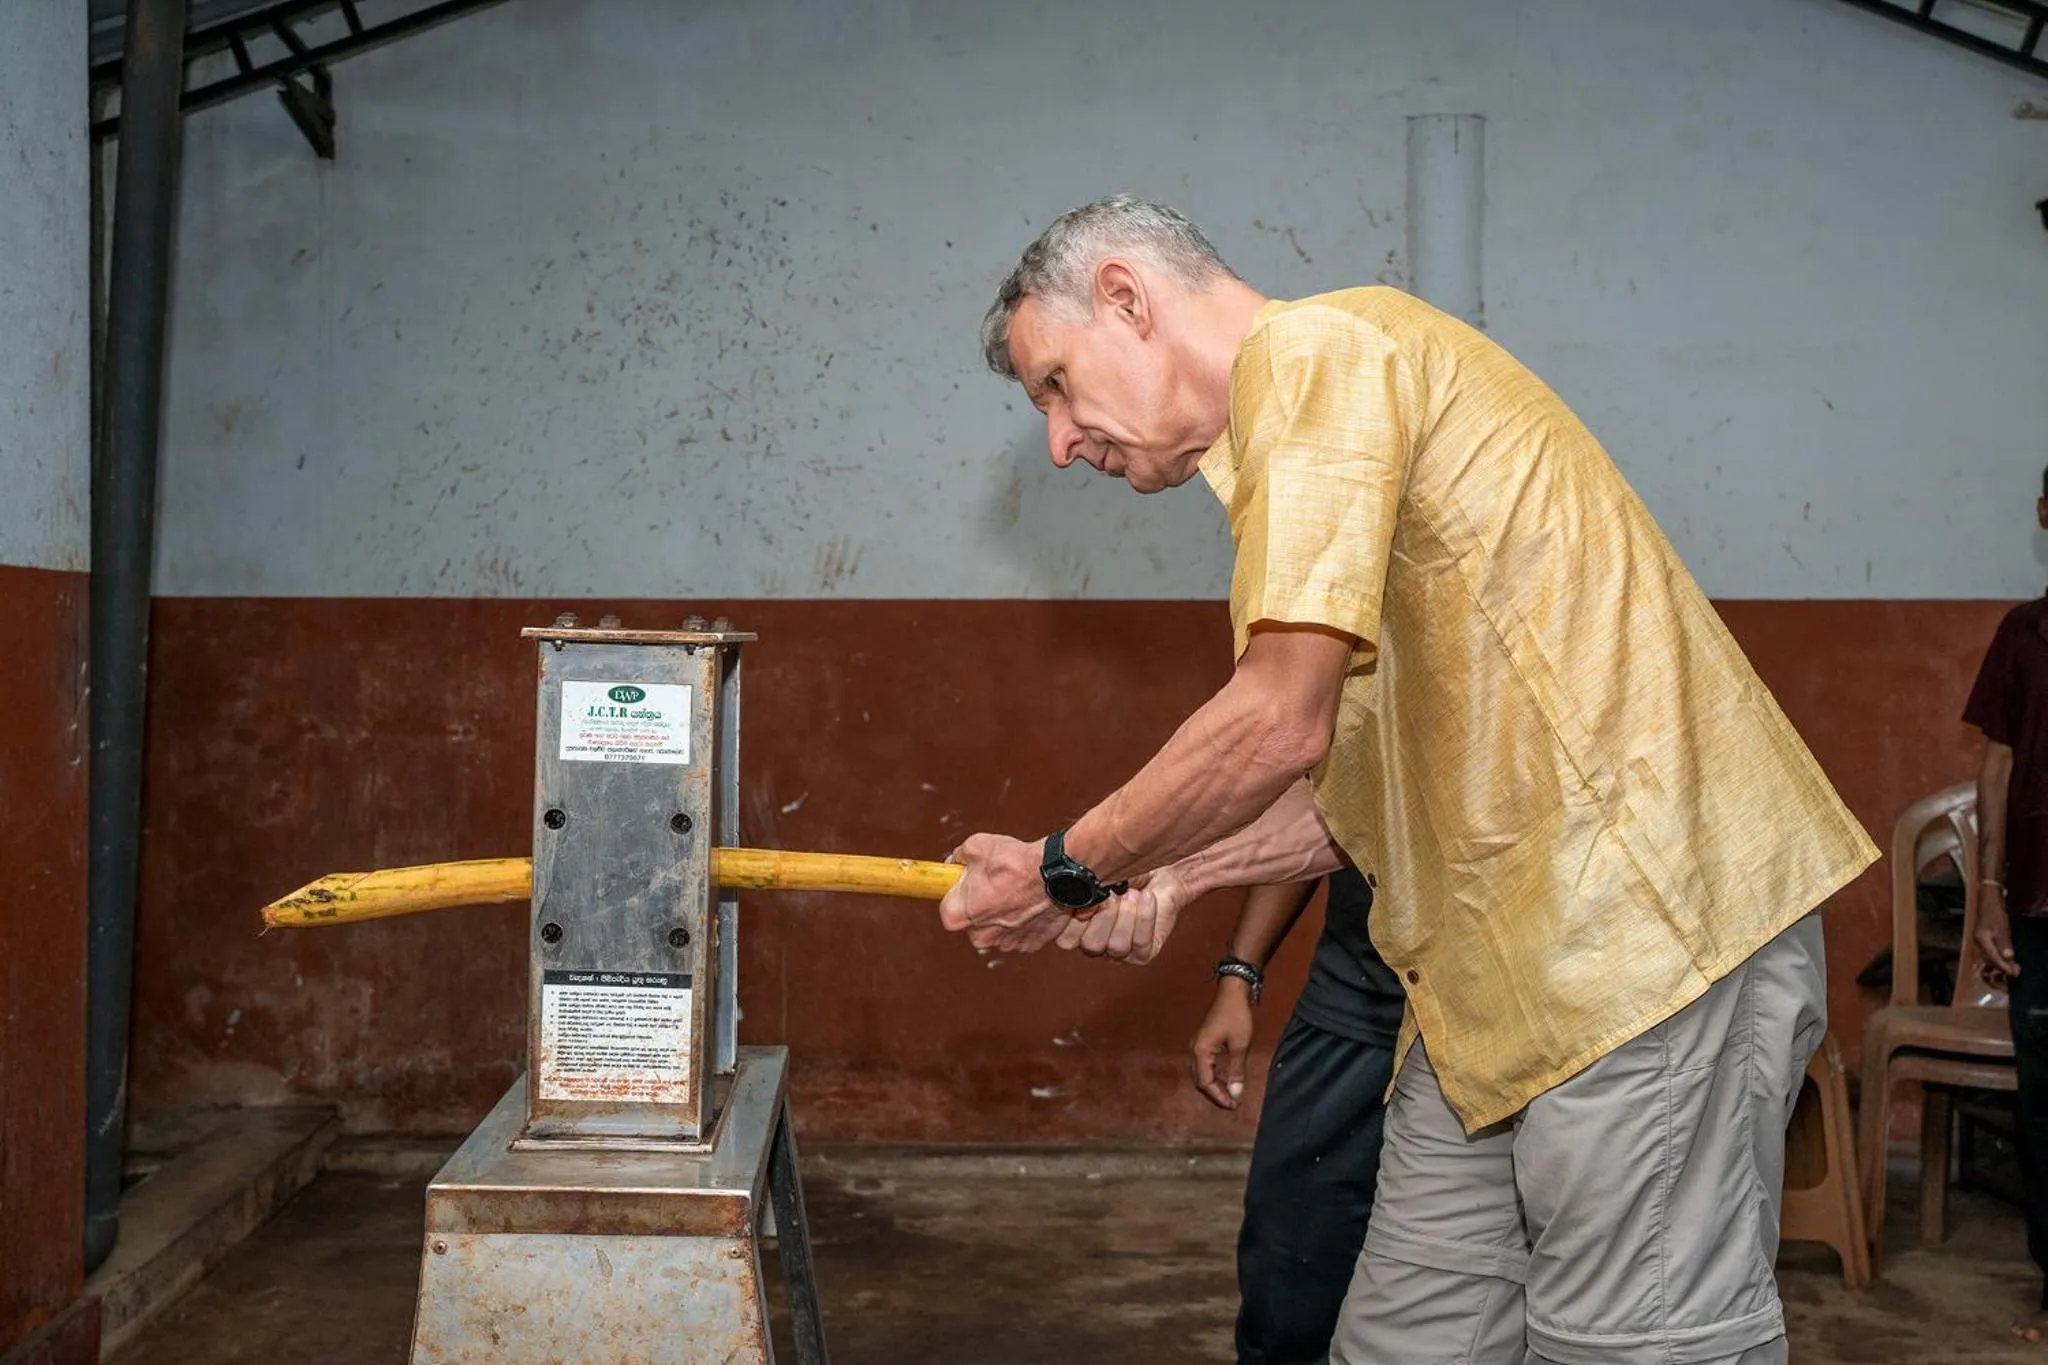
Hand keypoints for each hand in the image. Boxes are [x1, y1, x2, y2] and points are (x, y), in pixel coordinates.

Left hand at [938, 832, 1078, 952]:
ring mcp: (1006, 943)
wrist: (1057, 873)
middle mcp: (979, 937)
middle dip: (981, 903)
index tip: (967, 881)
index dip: (958, 890)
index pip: (947, 906)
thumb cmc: (1017, 862)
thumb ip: (959, 857)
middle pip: (973, 920)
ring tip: (1016, 890)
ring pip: (998, 927)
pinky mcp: (1030, 945)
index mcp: (958, 916)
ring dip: (1003, 912)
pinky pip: (1020, 933)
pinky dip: (1024, 920)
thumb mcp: (977, 846)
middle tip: (995, 882)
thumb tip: (956, 862)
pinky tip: (1030, 902)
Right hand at [1054, 864, 1192, 963]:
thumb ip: (1080, 888)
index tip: (1089, 894)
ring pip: (1116, 946)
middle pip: (1091, 945)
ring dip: (1127, 915)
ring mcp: (1118, 952)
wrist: (1160, 872)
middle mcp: (1095, 943)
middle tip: (1114, 893)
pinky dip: (1144, 917)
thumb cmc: (1125, 872)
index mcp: (1077, 928)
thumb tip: (1075, 901)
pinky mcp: (1143, 953)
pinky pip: (1141, 943)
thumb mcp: (1097, 875)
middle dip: (1105, 915)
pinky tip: (1147, 898)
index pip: (1066, 939)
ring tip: (1133, 893)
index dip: (1077, 918)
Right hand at [1190, 978, 1254, 1108]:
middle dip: (1216, 1094)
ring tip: (1230, 1095)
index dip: (1219, 1097)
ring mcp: (1197, 1046)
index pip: (1205, 1083)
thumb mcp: (1240, 1045)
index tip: (1234, 1105)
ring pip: (1201, 1073)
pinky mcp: (1203, 1042)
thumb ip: (1237, 1070)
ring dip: (1214, 1086)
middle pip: (1200, 1080)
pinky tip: (1226, 1080)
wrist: (1232, 992)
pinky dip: (1214, 1076)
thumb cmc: (1237, 1016)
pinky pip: (1205, 1066)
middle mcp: (1194, 1050)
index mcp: (1201, 1051)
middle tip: (1233, 1104)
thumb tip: (1236, 1094)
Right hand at [1978, 883, 2019, 980]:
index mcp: (1982, 939)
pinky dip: (1997, 958)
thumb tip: (2008, 957)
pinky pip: (1989, 953)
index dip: (2003, 966)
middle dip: (2002, 967)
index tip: (2012, 973)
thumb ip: (2004, 944)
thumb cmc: (1995, 913)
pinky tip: (2005, 959)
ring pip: (1989, 957)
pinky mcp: (1982, 940)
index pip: (1992, 957)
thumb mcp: (2003, 928)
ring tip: (2012, 967)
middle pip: (1989, 960)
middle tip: (2015, 972)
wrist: (1987, 901)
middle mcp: (1978, 942)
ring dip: (2000, 964)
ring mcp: (1978, 941)